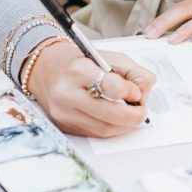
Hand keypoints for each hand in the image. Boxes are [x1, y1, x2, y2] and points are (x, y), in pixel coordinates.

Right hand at [23, 41, 155, 137]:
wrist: (47, 70)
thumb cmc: (81, 62)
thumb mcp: (109, 57)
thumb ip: (132, 72)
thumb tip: (144, 92)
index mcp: (78, 70)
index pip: (111, 87)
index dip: (130, 91)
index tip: (136, 91)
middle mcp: (67, 94)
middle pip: (109, 114)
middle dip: (133, 115)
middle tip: (142, 110)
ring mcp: (64, 114)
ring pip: (104, 129)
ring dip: (125, 125)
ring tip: (131, 114)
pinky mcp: (65, 127)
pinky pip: (96, 134)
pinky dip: (113, 129)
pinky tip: (118, 120)